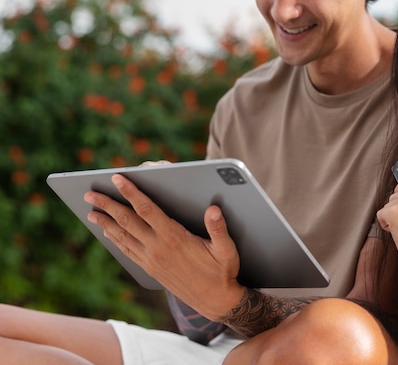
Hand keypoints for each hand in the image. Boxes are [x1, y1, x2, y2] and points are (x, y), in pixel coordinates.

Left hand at [84, 174, 243, 320]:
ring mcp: (151, 260)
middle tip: (90, 194)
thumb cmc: (222, 272)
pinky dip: (115, 239)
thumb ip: (219, 228)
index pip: (148, 210)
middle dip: (107, 205)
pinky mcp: (150, 268)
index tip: (117, 179)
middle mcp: (158, 248)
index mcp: (175, 238)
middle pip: (127, 222)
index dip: (131, 193)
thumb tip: (213, 209)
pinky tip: (108, 232)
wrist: (215, 300)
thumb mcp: (226, 250)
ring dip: (105, 222)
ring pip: (122, 236)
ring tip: (91, 211)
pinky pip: (127, 250)